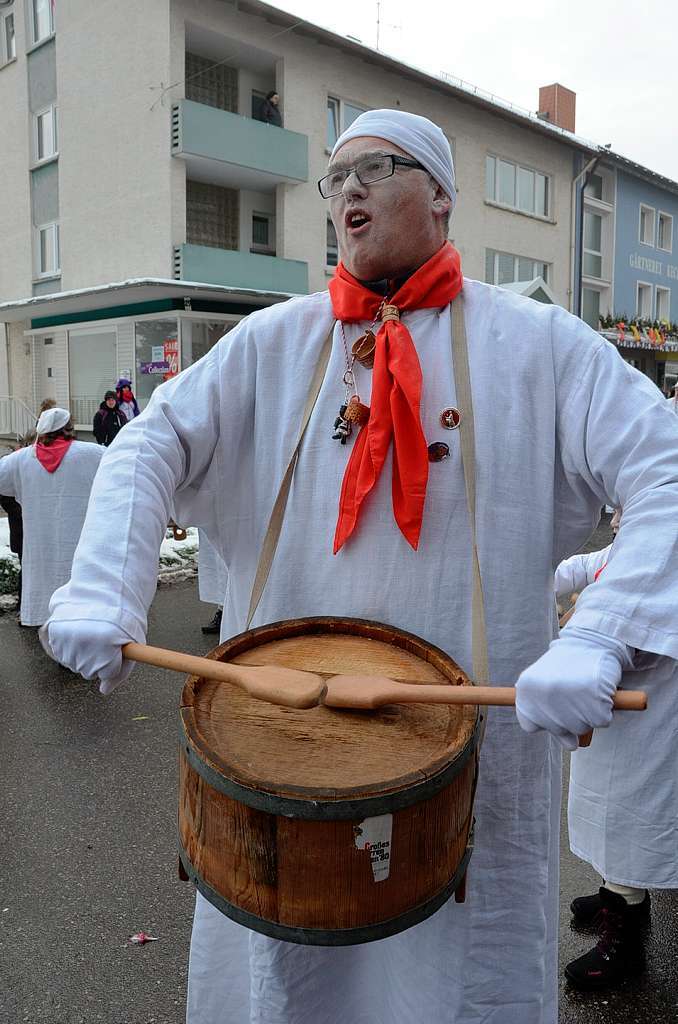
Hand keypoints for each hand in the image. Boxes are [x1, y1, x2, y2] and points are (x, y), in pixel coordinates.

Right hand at [40, 619, 138, 694]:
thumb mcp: (132, 644)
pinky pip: (61, 652)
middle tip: (104, 638)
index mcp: (105, 646)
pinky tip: (79, 632)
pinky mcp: (53, 632)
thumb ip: (120, 672)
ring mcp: (65, 638)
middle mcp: (82, 644)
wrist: (104, 590)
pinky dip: (69, 645)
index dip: (114, 660)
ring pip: (74, 663)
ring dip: (82, 653)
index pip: (107, 673)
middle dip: (98, 659)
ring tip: (91, 633)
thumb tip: (105, 690)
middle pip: (88, 671)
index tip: (117, 648)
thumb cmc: (121, 617)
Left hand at [515, 627, 631, 750]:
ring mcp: (569, 699)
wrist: (592, 641)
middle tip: (573, 692)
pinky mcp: (596, 702)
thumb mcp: (546, 685)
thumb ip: (548, 716)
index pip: (530, 726)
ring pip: (581, 729)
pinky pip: (602, 722)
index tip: (554, 700)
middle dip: (570, 717)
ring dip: (588, 714)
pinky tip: (598, 690)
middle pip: (559, 730)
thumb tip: (570, 746)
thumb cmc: (568, 666)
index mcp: (526, 690)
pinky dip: (604, 710)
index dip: (545, 719)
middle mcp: (544, 695)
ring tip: (585, 689)